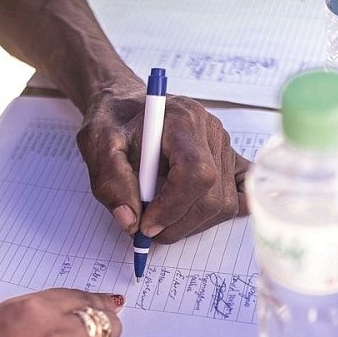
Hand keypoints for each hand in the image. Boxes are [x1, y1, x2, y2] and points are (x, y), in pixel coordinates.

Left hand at [77, 84, 250, 243]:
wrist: (125, 107)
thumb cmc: (113, 122)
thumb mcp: (97, 146)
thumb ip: (111, 182)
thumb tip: (130, 221)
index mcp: (182, 120)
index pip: (195, 173)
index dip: (172, 207)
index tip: (146, 225)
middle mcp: (210, 131)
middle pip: (212, 195)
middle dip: (178, 223)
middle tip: (146, 229)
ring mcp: (224, 146)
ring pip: (223, 204)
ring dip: (191, 223)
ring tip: (160, 217)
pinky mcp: (228, 160)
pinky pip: (240, 193)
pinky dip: (219, 212)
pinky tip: (193, 211)